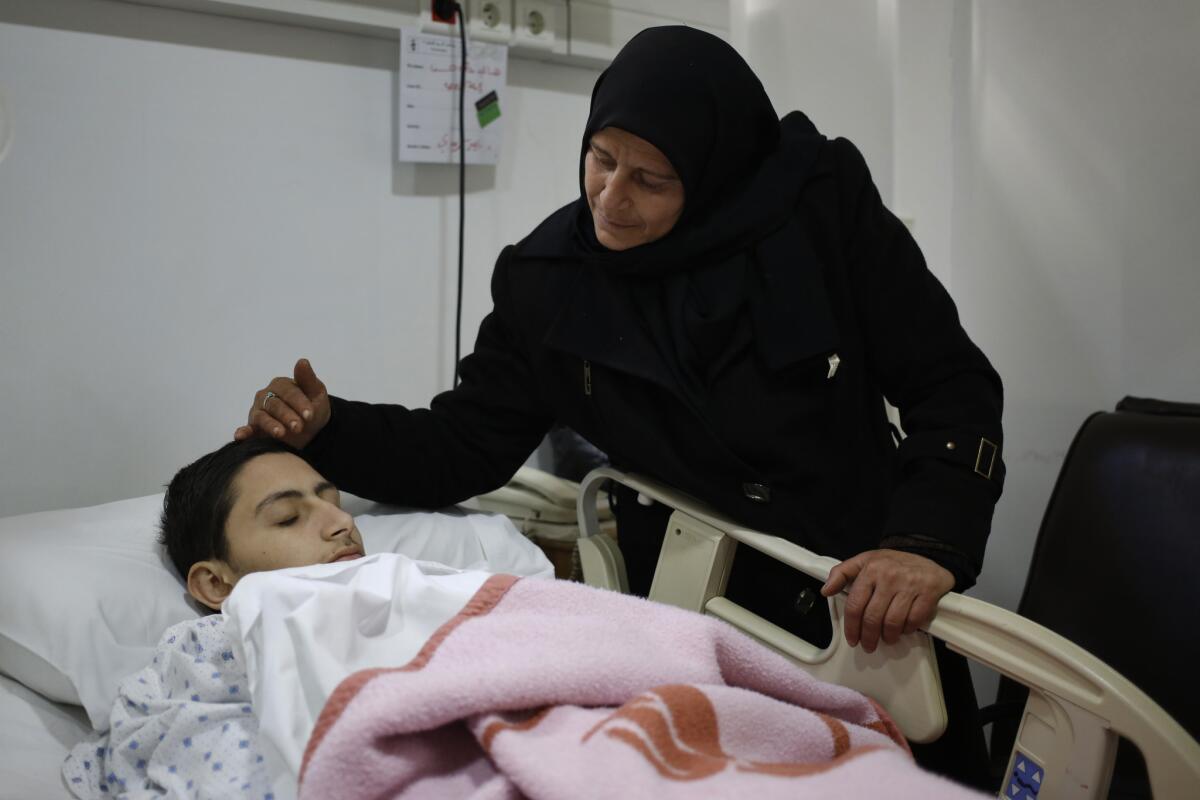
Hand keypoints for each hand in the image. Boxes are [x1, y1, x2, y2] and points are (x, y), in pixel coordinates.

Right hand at [233, 358, 330, 449]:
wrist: (311, 428)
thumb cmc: (312, 406)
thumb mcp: (316, 393)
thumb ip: (308, 379)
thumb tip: (302, 361)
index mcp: (281, 385)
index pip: (289, 392)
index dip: (299, 403)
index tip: (310, 415)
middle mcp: (266, 395)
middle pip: (275, 405)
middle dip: (287, 416)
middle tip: (298, 427)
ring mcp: (258, 411)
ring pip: (262, 417)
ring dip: (271, 425)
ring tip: (281, 434)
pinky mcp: (254, 427)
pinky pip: (247, 429)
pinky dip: (243, 432)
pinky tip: (240, 436)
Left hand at [819, 549, 953, 652]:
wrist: (925, 552)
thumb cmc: (892, 562)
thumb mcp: (864, 561)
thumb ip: (842, 573)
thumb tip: (826, 590)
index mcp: (870, 569)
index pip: (855, 605)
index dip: (851, 627)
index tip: (852, 639)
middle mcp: (889, 576)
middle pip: (873, 617)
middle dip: (868, 637)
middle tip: (868, 645)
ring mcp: (910, 585)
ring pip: (893, 622)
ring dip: (888, 636)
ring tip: (886, 639)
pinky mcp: (929, 592)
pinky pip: (914, 620)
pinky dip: (907, 629)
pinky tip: (903, 629)